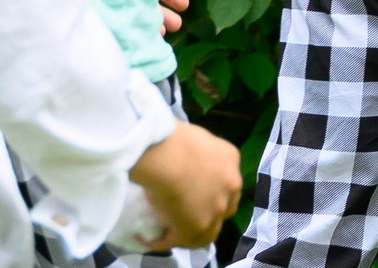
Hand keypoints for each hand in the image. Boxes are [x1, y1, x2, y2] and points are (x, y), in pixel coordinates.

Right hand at [129, 123, 244, 247]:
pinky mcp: (197, 226)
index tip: (200, 192)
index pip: (228, 181)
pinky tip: (146, 237)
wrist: (168, 155)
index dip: (216, 189)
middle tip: (188, 213)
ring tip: (170, 232)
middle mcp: (231, 184)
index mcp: (230, 159)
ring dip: (190, 233)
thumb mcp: (194, 137)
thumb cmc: (173, 136)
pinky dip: (162, 241)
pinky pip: (179, 240)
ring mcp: (217, 208)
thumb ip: (195, 150)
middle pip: (225, 207)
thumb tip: (179, 153)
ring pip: (208, 231)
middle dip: (210, 212)